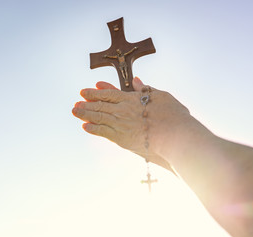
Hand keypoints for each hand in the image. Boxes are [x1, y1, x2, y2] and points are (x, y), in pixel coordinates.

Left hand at [72, 77, 188, 170]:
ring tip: (75, 111)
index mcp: (132, 99)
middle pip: (100, 105)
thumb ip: (146, 88)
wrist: (176, 135)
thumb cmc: (173, 116)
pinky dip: (93, 129)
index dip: (96, 92)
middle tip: (76, 102)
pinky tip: (85, 127)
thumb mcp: (161, 96)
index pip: (109, 94)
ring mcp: (121, 124)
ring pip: (98, 117)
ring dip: (85, 114)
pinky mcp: (122, 139)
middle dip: (87, 103)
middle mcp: (123, 110)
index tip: (85, 91)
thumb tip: (136, 80)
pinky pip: (103, 132)